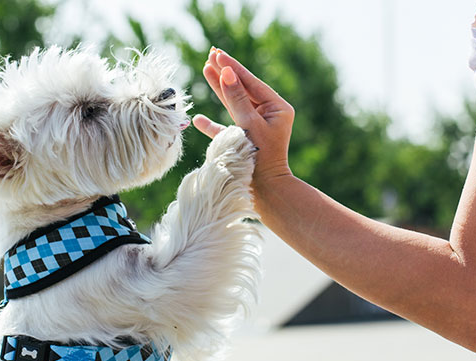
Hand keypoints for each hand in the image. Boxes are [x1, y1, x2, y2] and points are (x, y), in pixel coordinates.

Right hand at [194, 48, 294, 188]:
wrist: (265, 192)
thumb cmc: (260, 157)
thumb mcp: (248, 124)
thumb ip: (236, 99)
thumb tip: (227, 72)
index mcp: (277, 108)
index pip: (251, 82)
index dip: (233, 67)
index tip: (217, 53)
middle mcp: (268, 116)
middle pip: (242, 89)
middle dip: (225, 72)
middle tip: (211, 53)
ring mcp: (256, 128)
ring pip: (233, 104)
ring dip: (219, 89)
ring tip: (205, 69)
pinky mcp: (244, 143)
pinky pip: (225, 129)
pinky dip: (212, 124)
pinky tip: (198, 119)